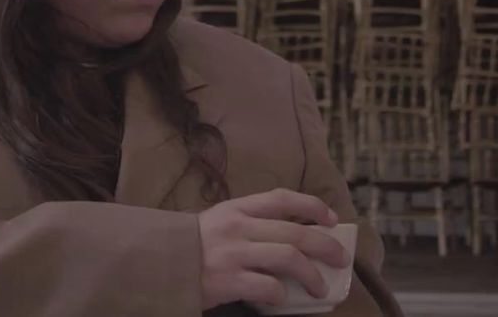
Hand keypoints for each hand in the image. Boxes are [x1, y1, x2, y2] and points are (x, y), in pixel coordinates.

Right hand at [196, 188, 350, 309]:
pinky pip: (267, 287)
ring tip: (319, 287)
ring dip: (312, 275)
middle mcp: (238, 227)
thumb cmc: (193, 244)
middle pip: (296, 233)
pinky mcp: (228, 281)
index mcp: (238, 208)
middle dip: (326, 246)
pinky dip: (281, 294)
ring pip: (289, 259)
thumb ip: (251, 222)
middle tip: (339, 259)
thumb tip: (295, 233)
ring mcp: (233, 254)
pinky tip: (282, 298)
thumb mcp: (220, 221)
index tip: (332, 219)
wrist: (157, 263)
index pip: (283, 198)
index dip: (313, 206)